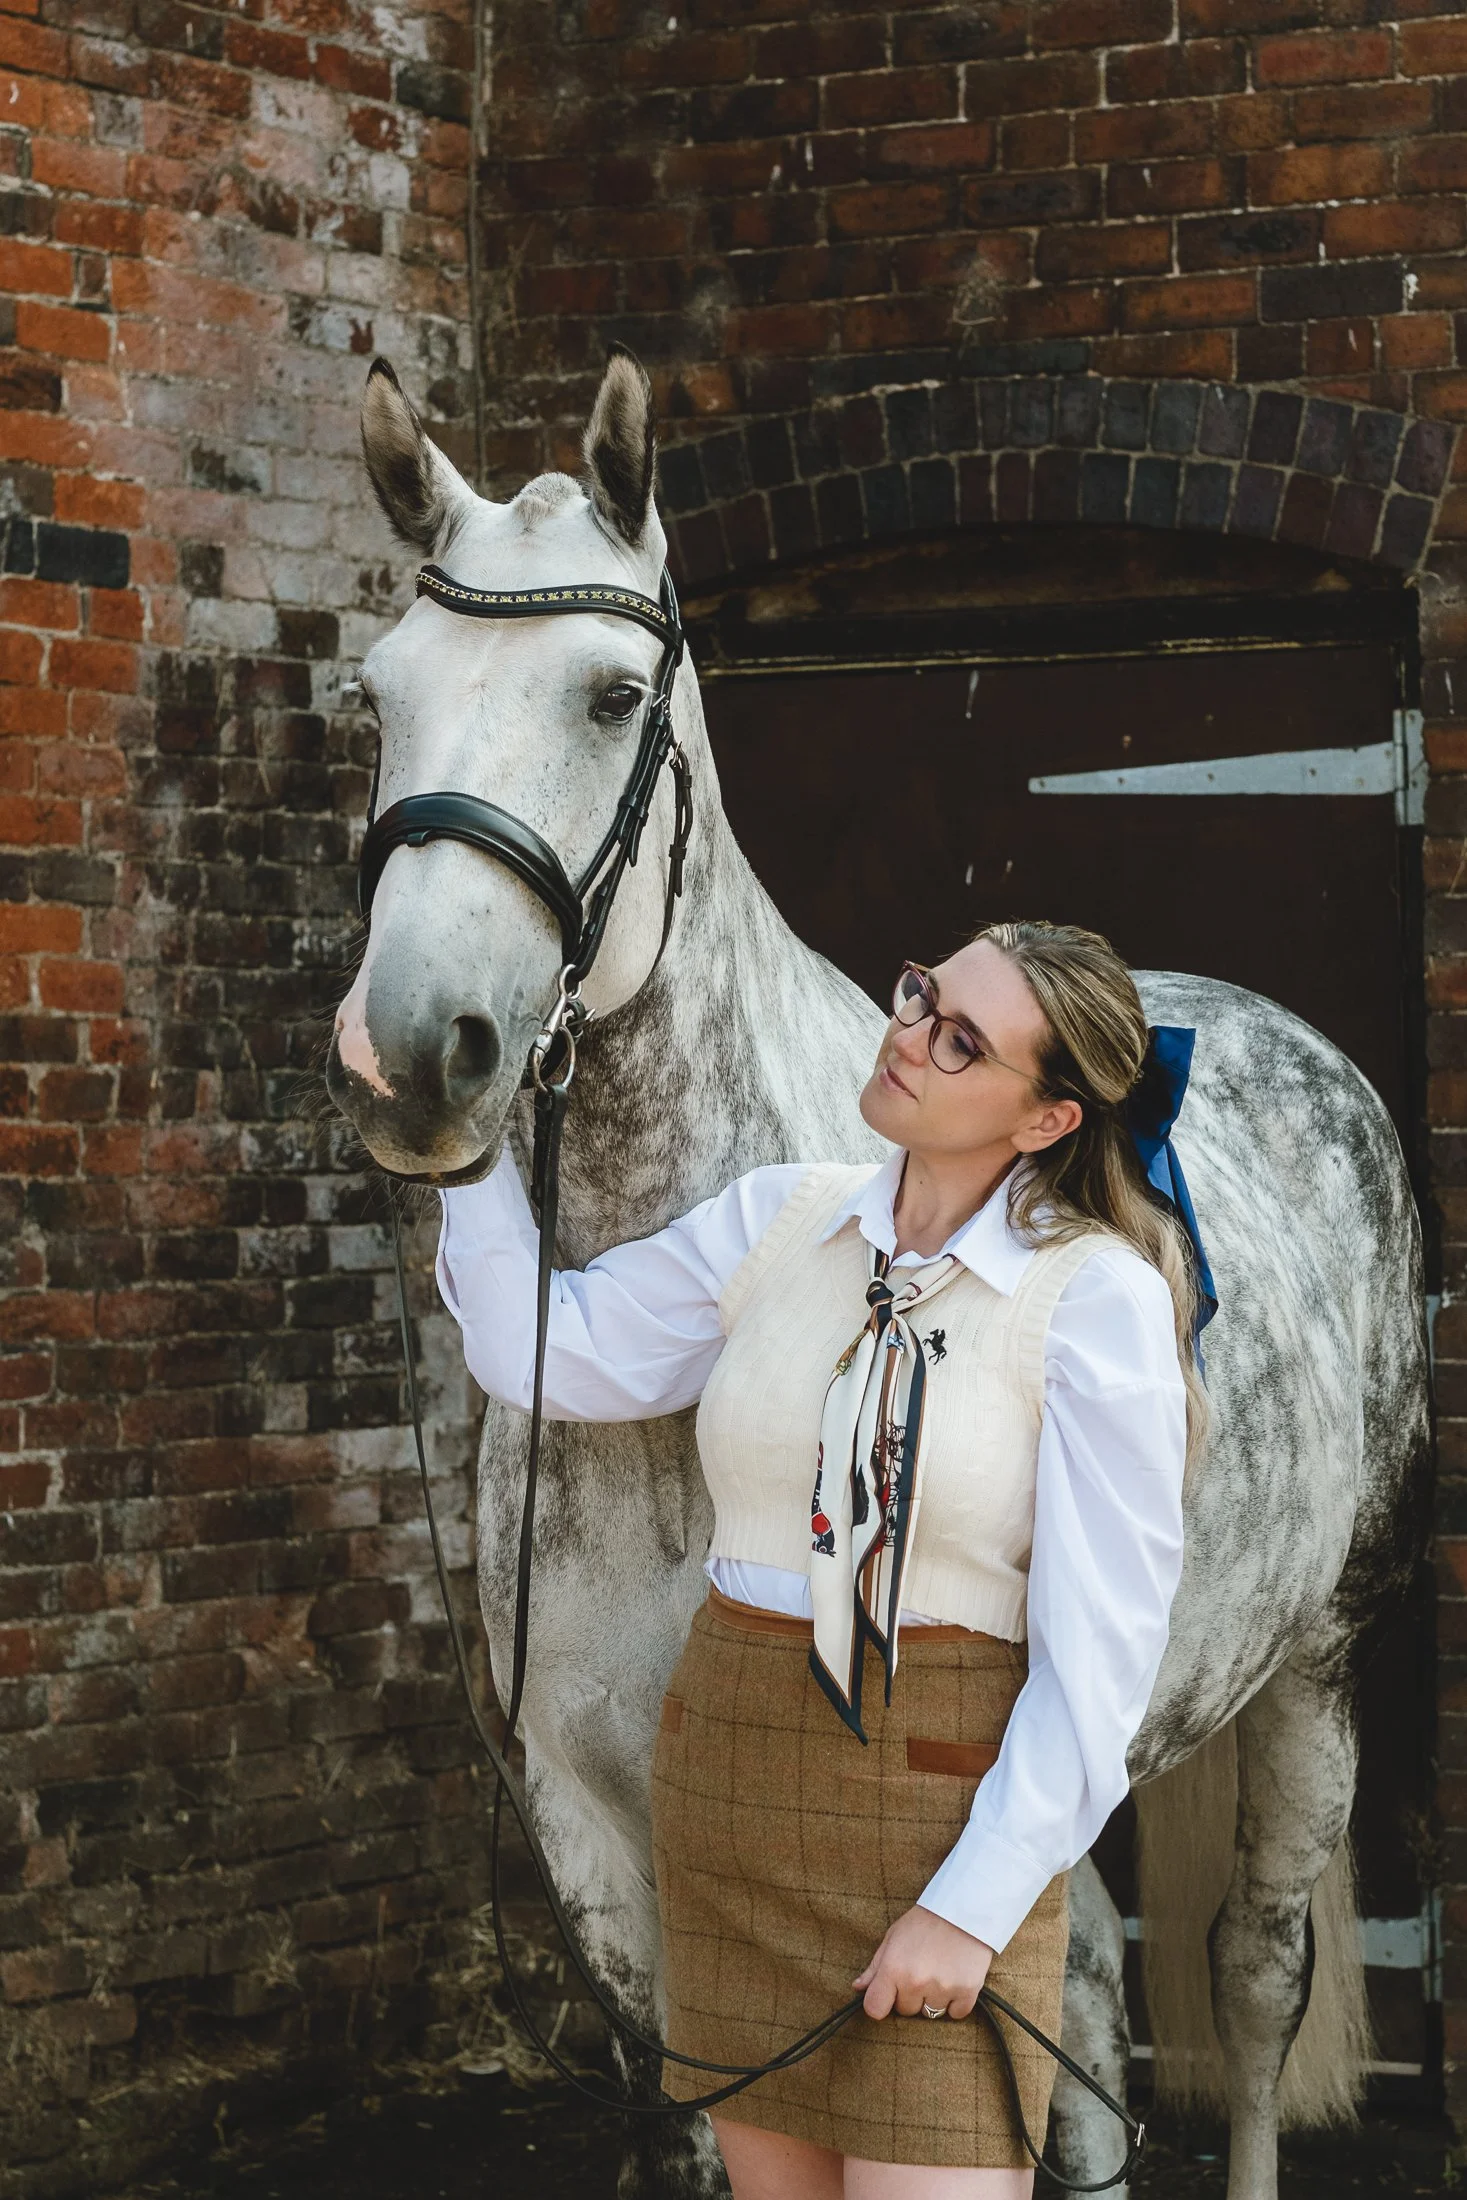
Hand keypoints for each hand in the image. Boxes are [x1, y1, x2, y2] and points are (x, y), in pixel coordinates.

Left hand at [854, 1903, 993, 2020]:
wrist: (964, 1908)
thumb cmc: (925, 1921)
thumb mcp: (894, 1937)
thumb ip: (875, 1966)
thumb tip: (858, 1988)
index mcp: (893, 1968)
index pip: (875, 2009)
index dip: (881, 2002)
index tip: (889, 1993)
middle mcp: (916, 1982)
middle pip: (906, 2011)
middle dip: (911, 1995)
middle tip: (921, 1970)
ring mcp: (943, 1988)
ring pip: (931, 2014)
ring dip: (933, 1999)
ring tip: (939, 1971)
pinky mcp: (967, 1992)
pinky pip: (956, 2014)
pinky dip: (956, 2002)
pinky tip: (955, 1979)